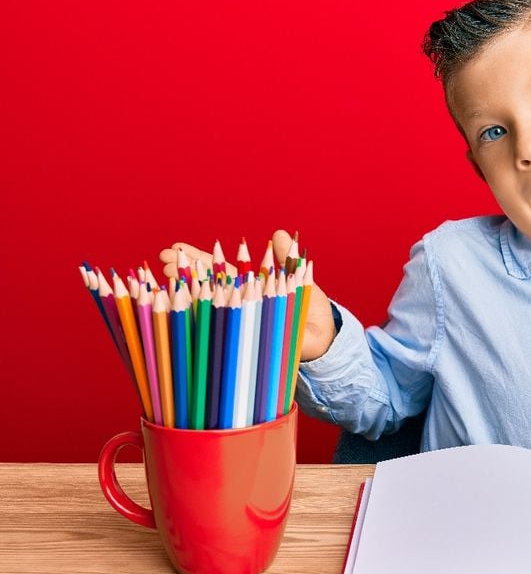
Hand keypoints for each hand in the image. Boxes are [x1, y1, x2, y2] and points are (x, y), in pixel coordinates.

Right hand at [157, 230, 336, 360]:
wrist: (324, 340)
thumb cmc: (309, 310)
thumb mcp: (299, 279)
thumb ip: (287, 258)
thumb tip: (279, 233)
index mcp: (249, 287)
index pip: (218, 270)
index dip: (198, 259)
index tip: (176, 248)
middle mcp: (239, 303)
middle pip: (205, 286)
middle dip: (184, 272)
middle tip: (163, 260)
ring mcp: (239, 321)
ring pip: (206, 306)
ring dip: (186, 292)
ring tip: (166, 278)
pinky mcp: (243, 338)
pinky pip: (218, 330)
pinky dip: (198, 320)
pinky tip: (180, 310)